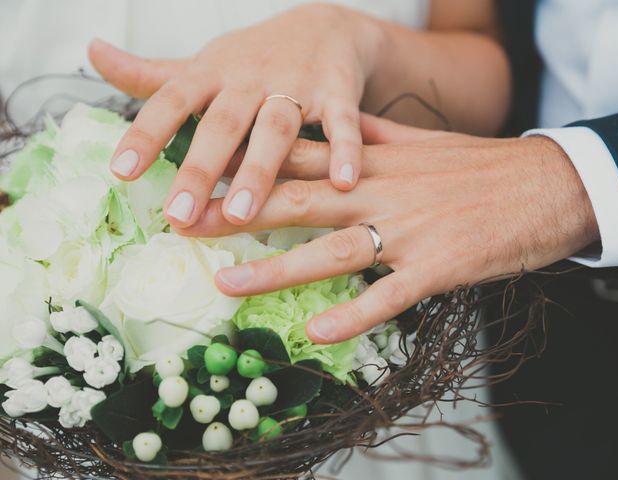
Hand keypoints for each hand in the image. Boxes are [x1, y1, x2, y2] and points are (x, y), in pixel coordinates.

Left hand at [89, 4, 383, 227]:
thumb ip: (151, 73)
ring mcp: (296, 85)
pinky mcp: (337, 93)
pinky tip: (343, 180)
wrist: (323, 26)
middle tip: (180, 214)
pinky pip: (342, 123)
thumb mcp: (202, 62)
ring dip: (258, 169)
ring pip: (275, 129)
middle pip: (223, 124)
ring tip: (240, 214)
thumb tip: (94, 53)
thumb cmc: (254, 57)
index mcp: (212, 73)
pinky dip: (345, 149)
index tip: (121, 173)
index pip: (171, 100)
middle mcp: (250, 78)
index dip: (145, 134)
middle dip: (200, 168)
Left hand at [177, 116, 598, 343]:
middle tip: (189, 227)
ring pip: (331, 251)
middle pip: (298, 201)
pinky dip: (353, 315)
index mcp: (374, 163)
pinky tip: (317, 332)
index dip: (248, 167)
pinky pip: (387, 296)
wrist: (546, 186)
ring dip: (276, 270)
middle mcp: (381, 193)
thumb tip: (341, 130)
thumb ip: (374, 138)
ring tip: (229, 284)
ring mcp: (407, 232)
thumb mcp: (422, 143)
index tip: (203, 176)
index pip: (300, 159)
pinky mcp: (437, 267)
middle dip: (239, 215)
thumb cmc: (480, 168)